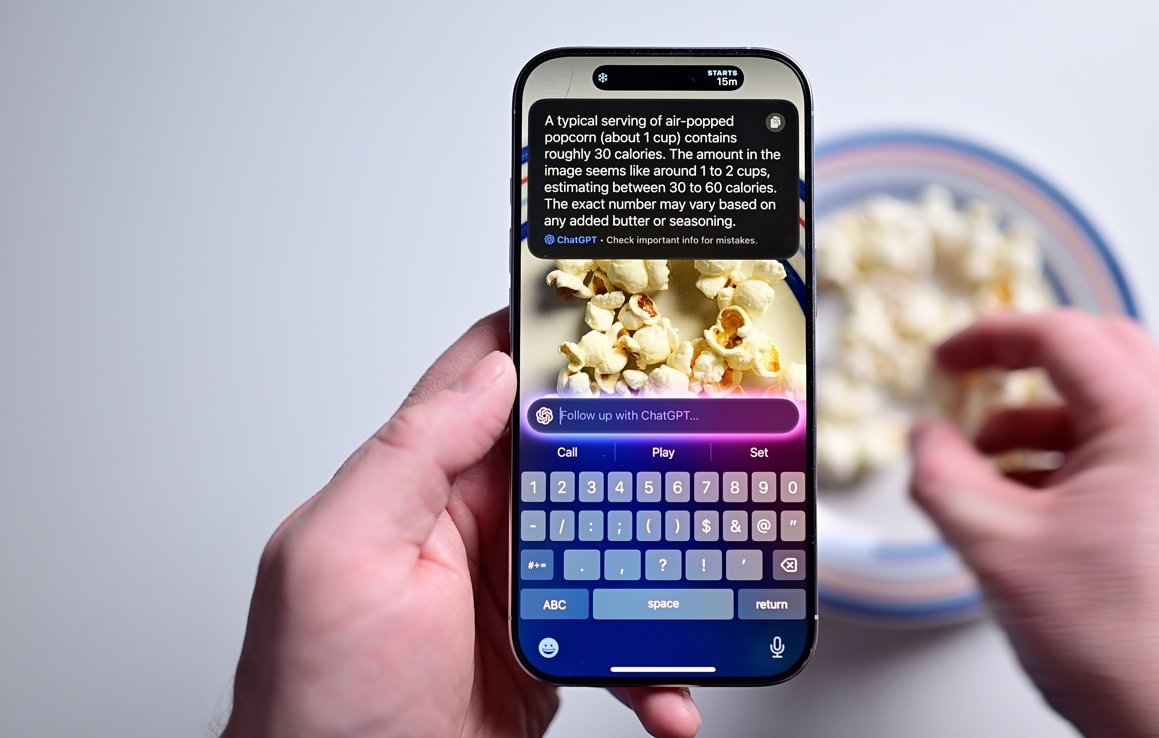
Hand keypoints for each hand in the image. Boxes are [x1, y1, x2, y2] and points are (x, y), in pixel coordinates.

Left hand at [221, 309, 699, 737]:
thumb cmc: (319, 704)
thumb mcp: (344, 558)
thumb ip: (411, 456)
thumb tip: (489, 371)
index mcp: (418, 484)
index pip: (487, 381)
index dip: (547, 337)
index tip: (619, 306)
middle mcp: (470, 527)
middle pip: (572, 457)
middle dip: (638, 444)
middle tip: (704, 436)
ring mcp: (515, 590)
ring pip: (612, 544)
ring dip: (663, 563)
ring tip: (708, 573)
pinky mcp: (548, 651)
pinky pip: (618, 638)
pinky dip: (653, 662)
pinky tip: (669, 683)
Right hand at [910, 310, 1158, 737]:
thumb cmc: (1126, 646)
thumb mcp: (1000, 549)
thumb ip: (943, 477)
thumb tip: (925, 440)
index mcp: (1154, 428)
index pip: (1065, 337)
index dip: (989, 338)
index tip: (948, 360)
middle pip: (1101, 356)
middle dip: (1022, 368)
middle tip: (970, 384)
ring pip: (1116, 409)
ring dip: (1043, 422)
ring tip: (985, 464)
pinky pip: (1133, 456)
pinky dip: (1075, 460)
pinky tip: (1028, 504)